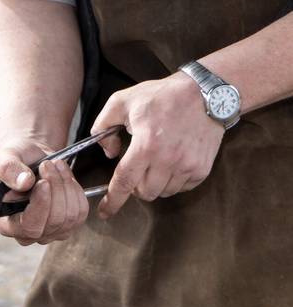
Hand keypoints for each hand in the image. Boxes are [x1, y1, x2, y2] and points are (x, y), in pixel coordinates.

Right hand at [0, 141, 88, 244]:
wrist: (31, 160)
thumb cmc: (14, 163)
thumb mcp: (4, 159)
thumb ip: (8, 170)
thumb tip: (24, 183)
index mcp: (7, 224)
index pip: (28, 226)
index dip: (40, 206)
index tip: (44, 182)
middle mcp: (28, 234)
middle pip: (54, 221)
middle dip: (55, 188)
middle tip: (48, 164)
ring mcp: (51, 232)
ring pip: (70, 216)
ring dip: (65, 185)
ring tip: (55, 164)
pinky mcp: (69, 224)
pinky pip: (81, 211)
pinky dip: (75, 189)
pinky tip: (64, 175)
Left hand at [91, 72, 224, 219]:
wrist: (203, 94)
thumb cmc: (161, 96)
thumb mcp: (121, 101)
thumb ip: (103, 126)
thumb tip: (109, 153)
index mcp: (145, 145)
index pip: (124, 182)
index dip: (113, 200)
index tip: (104, 213)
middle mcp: (168, 160)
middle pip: (144, 192)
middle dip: (135, 186)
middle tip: (136, 167)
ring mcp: (188, 166)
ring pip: (163, 192)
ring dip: (154, 183)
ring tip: (155, 161)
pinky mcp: (202, 169)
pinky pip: (181, 188)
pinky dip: (172, 181)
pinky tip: (170, 162)